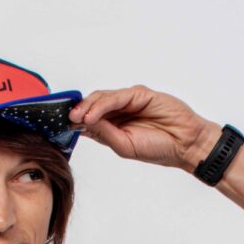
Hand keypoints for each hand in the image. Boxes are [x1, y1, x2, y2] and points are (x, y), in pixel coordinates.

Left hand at [68, 85, 222, 172]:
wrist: (185, 145)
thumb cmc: (158, 148)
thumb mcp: (123, 146)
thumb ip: (103, 134)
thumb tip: (82, 123)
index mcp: (112, 127)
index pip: (87, 120)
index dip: (73, 121)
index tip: (58, 126)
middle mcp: (118, 112)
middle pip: (91, 106)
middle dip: (77, 112)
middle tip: (67, 120)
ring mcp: (129, 102)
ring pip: (101, 98)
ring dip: (87, 107)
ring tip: (77, 118)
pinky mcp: (139, 94)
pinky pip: (117, 97)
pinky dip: (102, 105)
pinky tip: (92, 115)